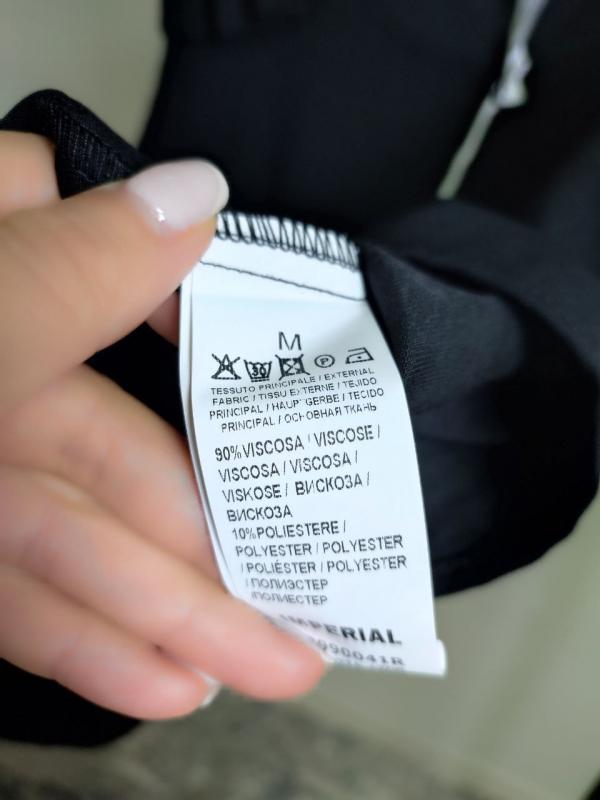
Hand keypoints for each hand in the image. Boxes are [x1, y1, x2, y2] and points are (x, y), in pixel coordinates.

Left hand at [0, 132, 323, 718]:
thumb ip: (70, 266)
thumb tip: (194, 194)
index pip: (96, 248)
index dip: (186, 295)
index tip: (262, 354)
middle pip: (113, 438)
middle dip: (209, 527)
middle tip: (302, 578)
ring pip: (72, 533)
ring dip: (164, 607)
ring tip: (259, 660)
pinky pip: (11, 589)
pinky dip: (83, 638)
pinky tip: (158, 679)